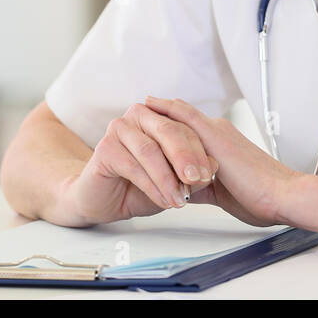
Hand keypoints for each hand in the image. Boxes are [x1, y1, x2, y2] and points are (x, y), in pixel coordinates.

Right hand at [64, 103, 218, 224]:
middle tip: (198, 179)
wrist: (103, 202)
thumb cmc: (138, 187)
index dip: (200, 150)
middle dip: (186, 157)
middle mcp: (139, 115)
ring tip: (179, 199)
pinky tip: (162, 199)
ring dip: (168, 178)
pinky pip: (133, 165)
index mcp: (159, 116)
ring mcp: (119, 128)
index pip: (185, 127)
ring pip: (151, 150)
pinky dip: (151, 185)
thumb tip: (214, 164)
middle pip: (169, 131)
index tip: (211, 173)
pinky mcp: (104, 147)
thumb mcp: (174, 181)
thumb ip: (192, 172)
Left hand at [143, 95, 302, 226]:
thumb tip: (184, 190)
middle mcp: (219, 132)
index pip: (189, 134)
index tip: (154, 127)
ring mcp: (216, 131)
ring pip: (179, 116)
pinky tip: (150, 105)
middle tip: (138, 112)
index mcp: (223, 145)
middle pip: (181, 121)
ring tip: (138, 107)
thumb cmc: (262, 197)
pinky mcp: (214, 135)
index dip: (171, 129)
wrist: (282, 195)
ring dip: (159, 113)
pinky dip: (166, 110)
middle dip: (160, 118)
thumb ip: (202, 186)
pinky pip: (184, 116)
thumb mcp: (224, 191)